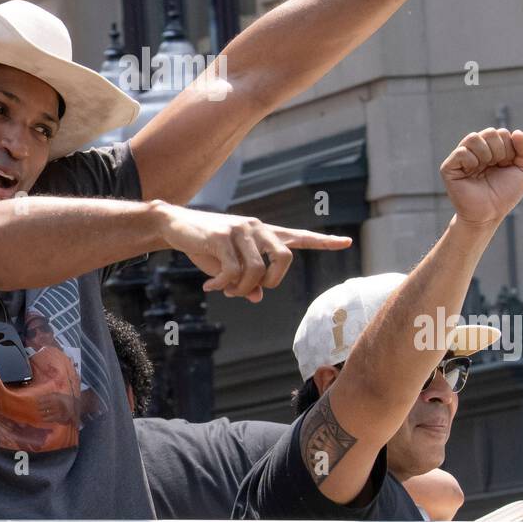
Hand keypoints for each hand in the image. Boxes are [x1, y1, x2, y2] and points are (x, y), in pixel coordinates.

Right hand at [152, 200, 351, 301]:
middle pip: (285, 257)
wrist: (175, 224)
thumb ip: (245, 280)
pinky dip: (223, 286)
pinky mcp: (222, 236)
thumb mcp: (227, 266)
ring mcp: (240, 230)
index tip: (347, 241)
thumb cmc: (205, 246)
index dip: (323, 241)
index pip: (299, 236)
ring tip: (225, 291)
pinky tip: (210, 286)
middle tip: (254, 290)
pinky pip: (232, 272)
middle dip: (273, 281)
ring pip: (255, 271)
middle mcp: (257, 228)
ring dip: (241, 289)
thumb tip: (256, 297)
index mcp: (263, 233)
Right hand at [440, 128, 522, 226]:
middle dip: (499, 150)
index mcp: (492, 149)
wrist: (489, 215)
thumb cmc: (503, 195)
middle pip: (489, 133)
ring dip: (486, 154)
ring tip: (484, 168)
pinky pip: (461, 152)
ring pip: (473, 138)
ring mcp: (462, 157)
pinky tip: (472, 172)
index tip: (507, 164)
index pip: (501, 133)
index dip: (510, 147)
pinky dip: (471, 161)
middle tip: (496, 166)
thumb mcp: (522, 171)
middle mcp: (476, 151)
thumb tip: (516, 132)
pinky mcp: (449, 167)